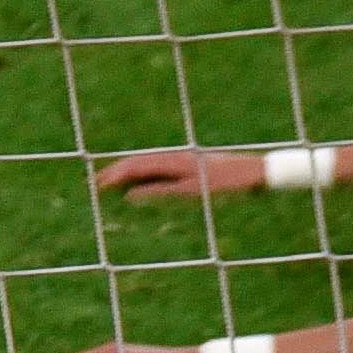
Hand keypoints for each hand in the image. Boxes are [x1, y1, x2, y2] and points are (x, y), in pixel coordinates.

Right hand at [93, 148, 266, 200]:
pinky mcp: (191, 163)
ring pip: (148, 163)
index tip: (96, 186)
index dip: (114, 176)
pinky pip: (160, 167)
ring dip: (129, 172)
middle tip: (96, 183)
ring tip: (113, 181)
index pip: (136, 167)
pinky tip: (142, 181)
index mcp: (173, 161)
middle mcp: (175, 156)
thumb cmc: (226, 184)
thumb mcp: (191, 192)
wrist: (256, 173)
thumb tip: (130, 195)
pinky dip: (145, 173)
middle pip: (138, 162)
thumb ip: (160, 191)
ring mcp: (184, 159)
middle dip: (116, 172)